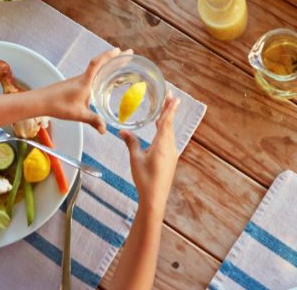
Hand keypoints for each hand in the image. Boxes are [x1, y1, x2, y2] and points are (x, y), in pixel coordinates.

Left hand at [38, 47, 126, 130]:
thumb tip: (105, 130)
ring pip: (96, 68)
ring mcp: (78, 80)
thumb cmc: (58, 105)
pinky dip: (101, 72)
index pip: (97, 63)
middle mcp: (82, 78)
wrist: (40, 101)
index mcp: (85, 81)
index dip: (109, 55)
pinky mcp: (75, 84)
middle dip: (114, 57)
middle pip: (100, 62)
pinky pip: (92, 74)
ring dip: (108, 64)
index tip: (120, 51)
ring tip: (121, 64)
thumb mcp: (78, 114)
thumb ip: (93, 121)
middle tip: (128, 54)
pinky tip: (104, 79)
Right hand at [122, 94, 178, 212]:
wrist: (155, 198)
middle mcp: (170, 147)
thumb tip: (122, 131)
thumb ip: (131, 143)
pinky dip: (166, 130)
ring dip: (168, 120)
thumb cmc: (145, 179)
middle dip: (169, 110)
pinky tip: (162, 130)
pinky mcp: (170, 159)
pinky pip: (169, 140)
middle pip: (170, 124)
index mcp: (162, 144)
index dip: (170, 108)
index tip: (174, 97)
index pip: (166, 121)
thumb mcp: (135, 159)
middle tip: (170, 97)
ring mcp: (171, 153)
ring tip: (165, 110)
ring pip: (170, 132)